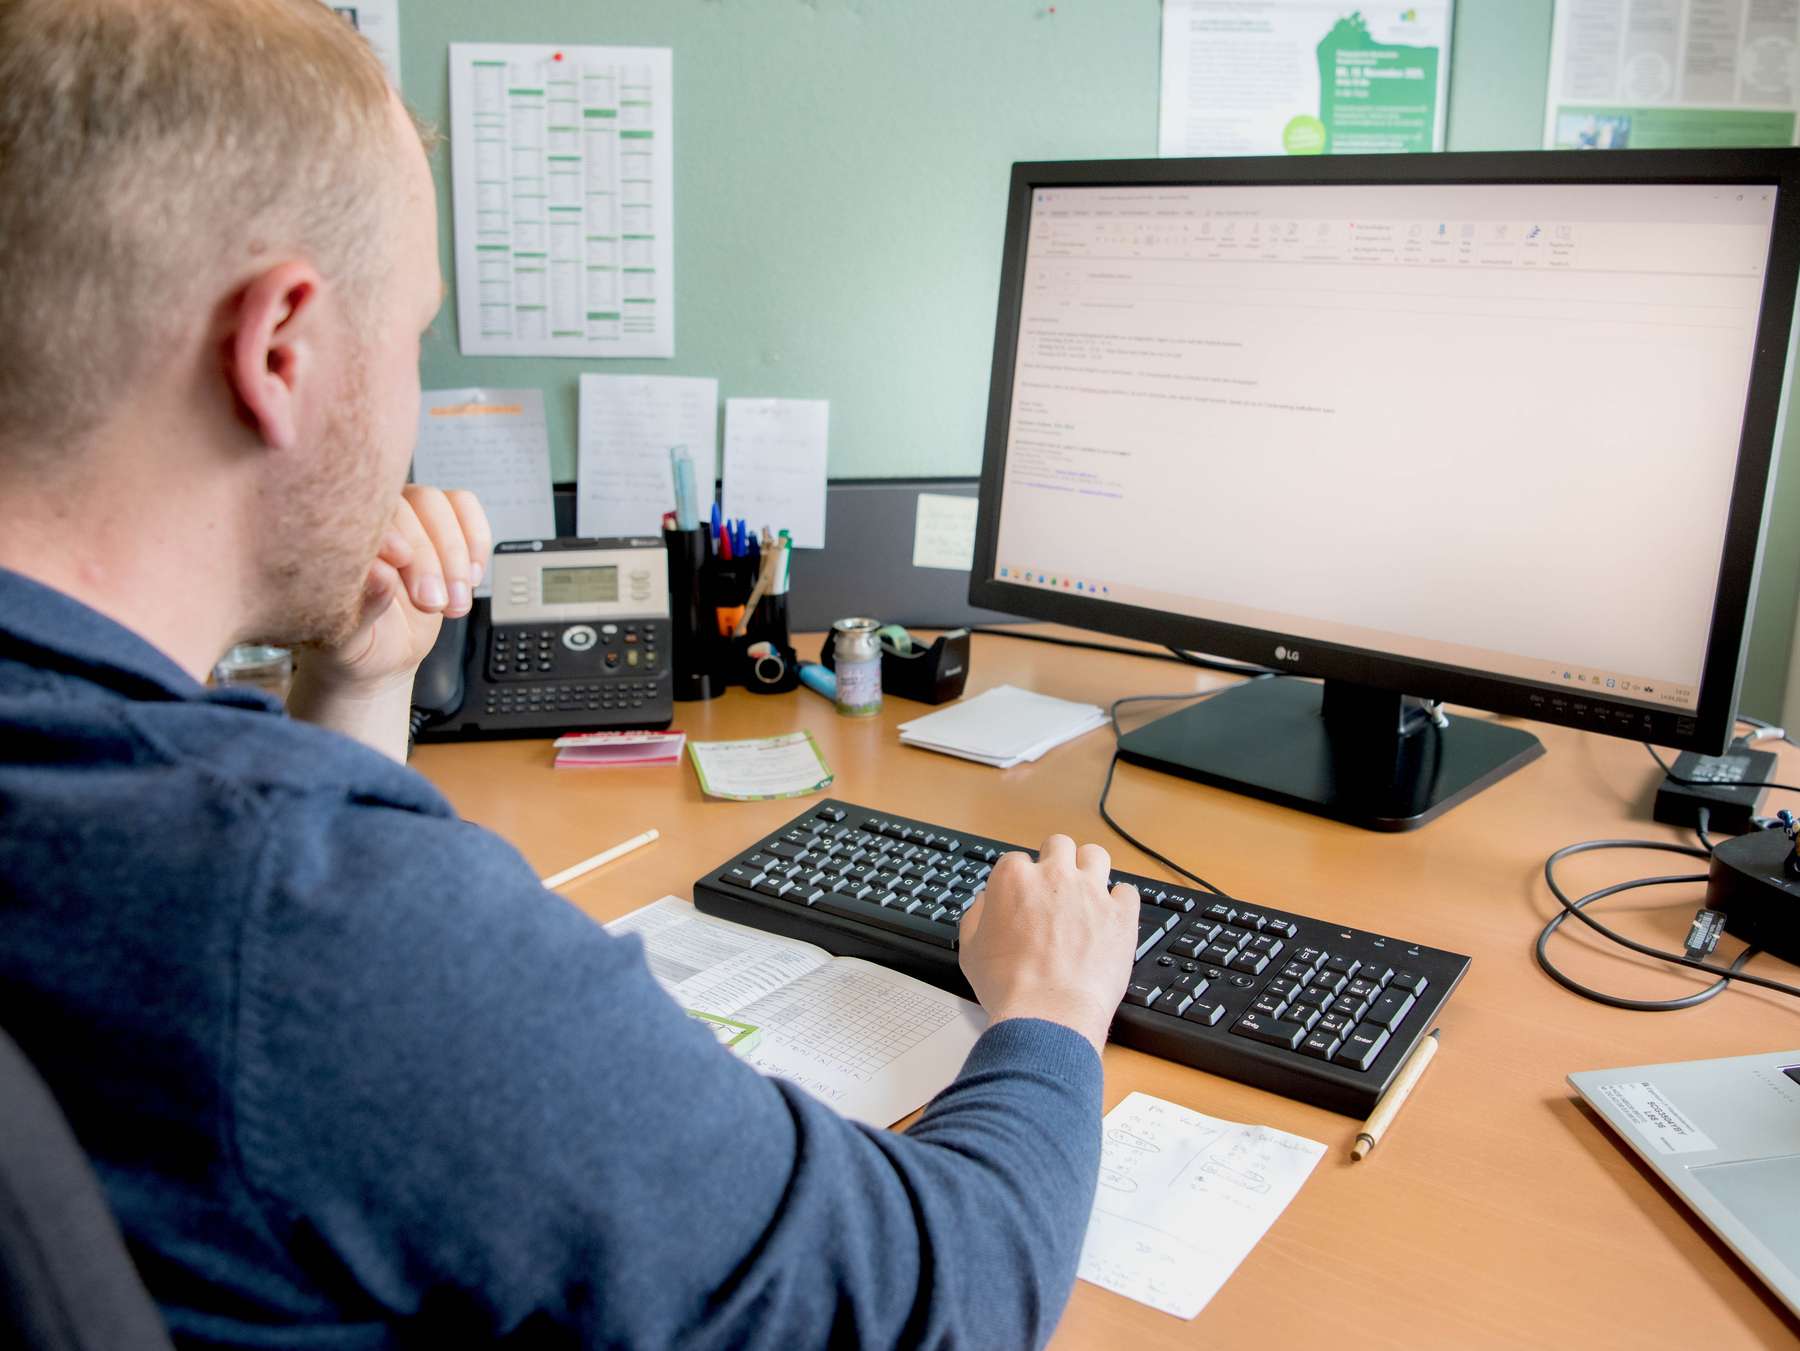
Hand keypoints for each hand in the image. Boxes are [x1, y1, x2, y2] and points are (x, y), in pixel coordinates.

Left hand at [307, 485, 492, 696]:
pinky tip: (470, 579)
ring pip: (440, 504)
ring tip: (453, 603)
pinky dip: (476, 542)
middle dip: (429, 558)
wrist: (382, 656)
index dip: (391, 533)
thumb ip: (363, 607)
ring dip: (456, 554)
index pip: (367, 512)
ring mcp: (408, 519)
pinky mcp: (440, 525)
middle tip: (432, 603)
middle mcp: (374, 521)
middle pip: (409, 507)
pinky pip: (465, 508)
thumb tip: (380, 572)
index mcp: (340, 538)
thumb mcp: (352, 640)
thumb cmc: (357, 643)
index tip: (402, 562)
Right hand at [957, 835, 1138, 1056]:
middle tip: (1055, 887)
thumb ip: (977, 915)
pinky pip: (1127, 891)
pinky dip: (1120, 902)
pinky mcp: (1121, 914)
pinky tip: (1111, 918)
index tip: (1022, 897)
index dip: (1019, 880)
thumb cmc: (1008, 987)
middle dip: (1056, 861)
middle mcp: (1054, 876)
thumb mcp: (970, 950)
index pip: (1016, 860)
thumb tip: (987, 902)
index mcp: (1014, 879)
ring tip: (1087, 891)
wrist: (1048, 1014)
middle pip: (1059, 845)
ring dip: (1090, 868)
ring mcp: (1091, 892)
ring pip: (1096, 855)